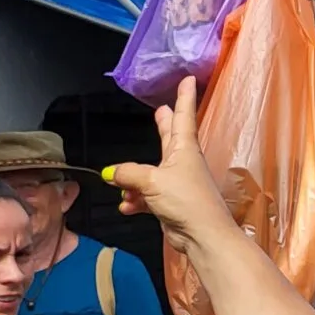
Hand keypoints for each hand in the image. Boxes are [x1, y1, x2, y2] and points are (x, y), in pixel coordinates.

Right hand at [105, 78, 228, 250]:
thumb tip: (112, 173)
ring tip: (123, 186)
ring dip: (134, 179)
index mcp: (184, 148)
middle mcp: (182, 162)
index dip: (184, 97)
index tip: (188, 79)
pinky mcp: (171, 203)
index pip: (183, 116)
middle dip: (164, 124)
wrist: (202, 235)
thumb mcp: (152, 181)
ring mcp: (177, 182)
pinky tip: (127, 206)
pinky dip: (136, 201)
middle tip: (161, 109)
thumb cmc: (186, 201)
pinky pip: (147, 196)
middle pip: (169, 138)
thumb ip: (129, 174)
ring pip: (151, 172)